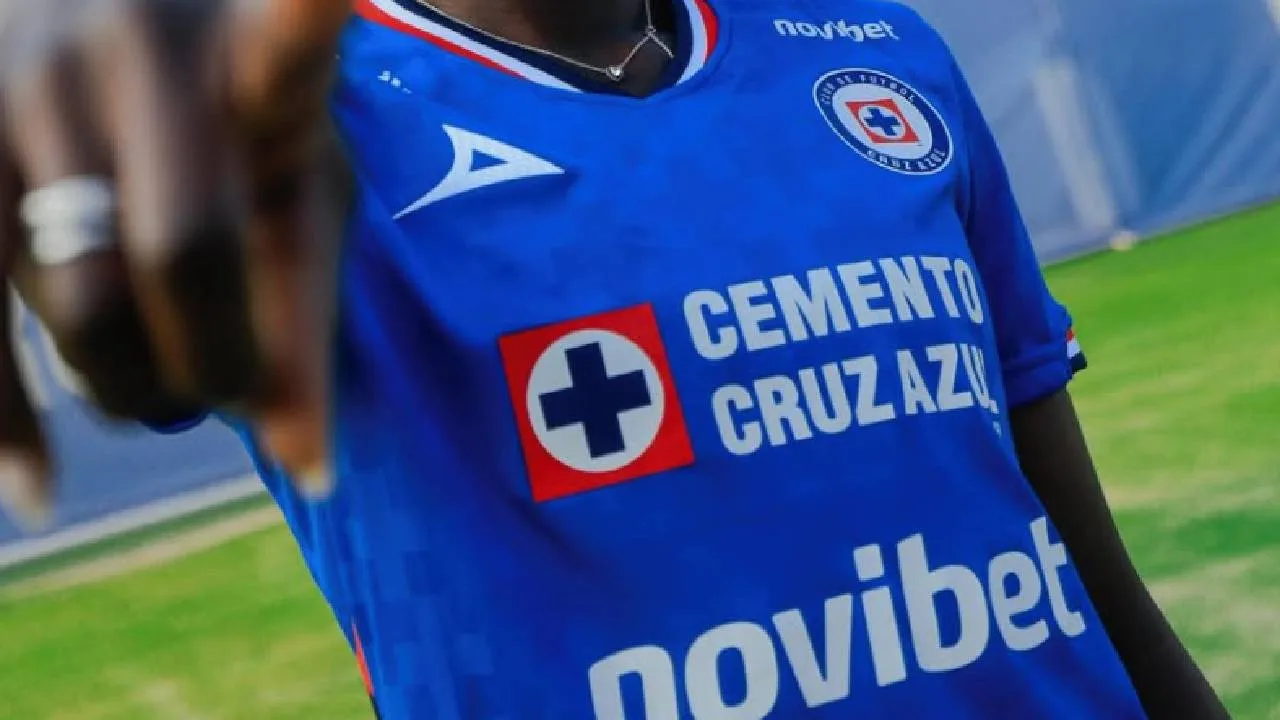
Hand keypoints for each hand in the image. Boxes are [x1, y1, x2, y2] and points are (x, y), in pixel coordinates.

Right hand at [0, 0, 351, 527]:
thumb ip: (306, 319)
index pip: (289, 38)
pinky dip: (5, 419)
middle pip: (182, 254)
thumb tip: (310, 471)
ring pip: (70, 299)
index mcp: (246, 56)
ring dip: (122, 383)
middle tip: (218, 391)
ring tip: (154, 389)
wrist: (97, 37)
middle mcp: (128, 48)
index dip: (309, 12)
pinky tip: (34, 489)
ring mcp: (16, 82)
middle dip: (210, 364)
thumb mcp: (294, 197)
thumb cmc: (232, 138)